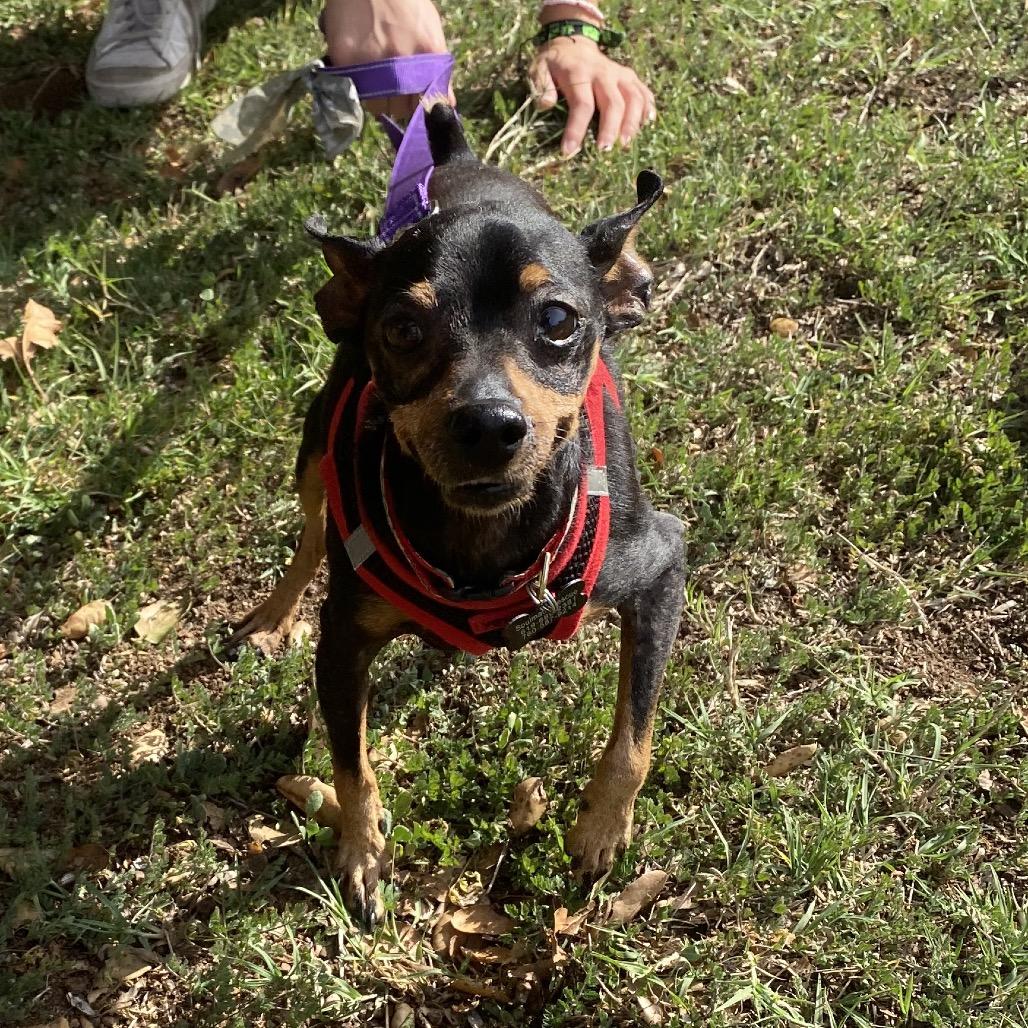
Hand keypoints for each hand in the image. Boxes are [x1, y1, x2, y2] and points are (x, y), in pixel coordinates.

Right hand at [321, 0, 454, 119]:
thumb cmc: (406, 3)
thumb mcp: (431, 31)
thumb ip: (439, 69)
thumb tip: (447, 103)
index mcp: (427, 55)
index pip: (426, 106)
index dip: (418, 108)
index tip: (413, 103)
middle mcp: (401, 64)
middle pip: (400, 110)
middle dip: (398, 102)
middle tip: (392, 87)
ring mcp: (372, 64)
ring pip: (377, 106)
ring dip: (377, 98)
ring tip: (375, 78)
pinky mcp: (346, 60)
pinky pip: (355, 91)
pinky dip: (358, 88)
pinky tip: (361, 72)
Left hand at [530, 36, 655, 156]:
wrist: (573, 43)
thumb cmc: (555, 64)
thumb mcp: (539, 68)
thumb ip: (541, 85)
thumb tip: (546, 104)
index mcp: (579, 73)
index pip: (582, 104)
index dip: (576, 129)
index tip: (569, 152)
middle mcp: (603, 73)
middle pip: (613, 103)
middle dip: (610, 129)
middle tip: (605, 151)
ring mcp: (619, 74)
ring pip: (633, 98)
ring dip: (632, 123)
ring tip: (626, 145)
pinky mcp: (630, 77)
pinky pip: (643, 92)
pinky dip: (648, 109)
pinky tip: (647, 125)